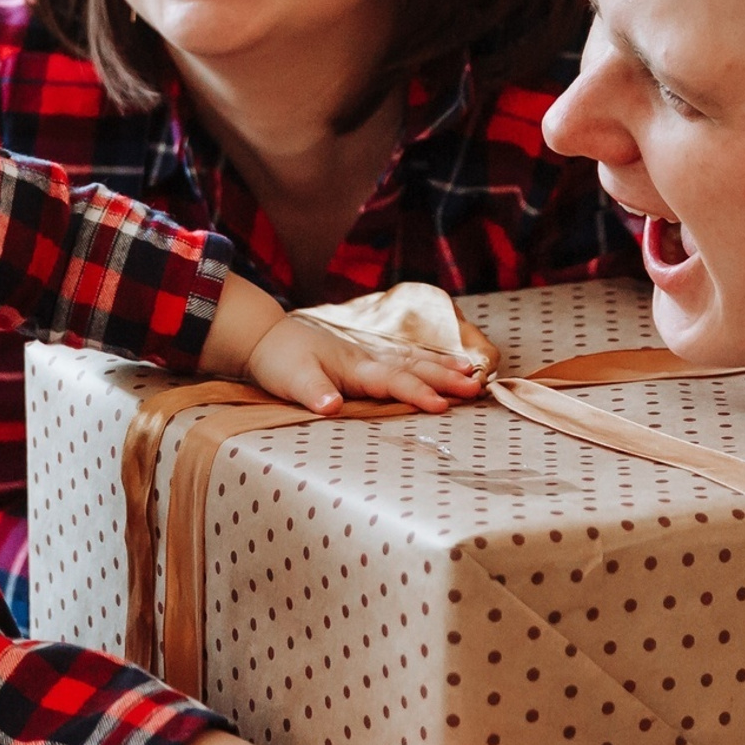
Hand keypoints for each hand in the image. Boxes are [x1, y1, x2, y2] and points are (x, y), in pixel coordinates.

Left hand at [244, 308, 487, 415]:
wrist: (267, 337)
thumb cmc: (279, 361)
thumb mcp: (291, 379)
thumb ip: (314, 392)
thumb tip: (332, 407)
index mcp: (356, 367)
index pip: (394, 381)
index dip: (418, 393)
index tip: (442, 405)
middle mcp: (369, 359)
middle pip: (415, 367)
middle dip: (446, 378)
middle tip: (476, 388)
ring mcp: (370, 357)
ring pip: (415, 361)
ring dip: (444, 367)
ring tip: (472, 374)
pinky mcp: (367, 360)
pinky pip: (406, 360)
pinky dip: (429, 362)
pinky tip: (444, 365)